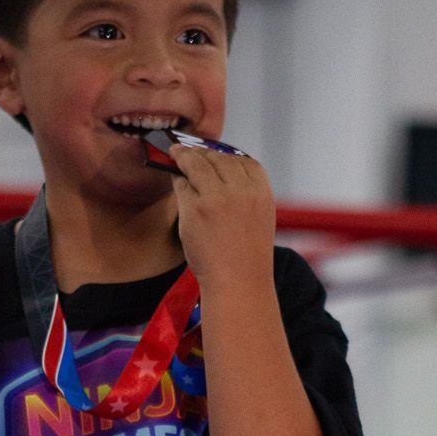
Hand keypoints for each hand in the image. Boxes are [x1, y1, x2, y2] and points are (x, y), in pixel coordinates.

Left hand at [170, 144, 275, 294]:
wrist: (238, 283)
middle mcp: (241, 190)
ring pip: (197, 165)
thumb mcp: (258, 219)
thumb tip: (217, 171)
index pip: (244, 161)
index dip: (226, 155)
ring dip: (185, 158)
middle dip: (202, 153)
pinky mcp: (195, 207)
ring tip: (176, 155)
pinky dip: (178, 181)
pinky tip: (175, 180)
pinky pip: (182, 184)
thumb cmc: (246, 257)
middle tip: (188, 152)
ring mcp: (217, 197)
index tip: (214, 155)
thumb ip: (245, 194)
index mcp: (261, 192)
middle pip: (218, 158)